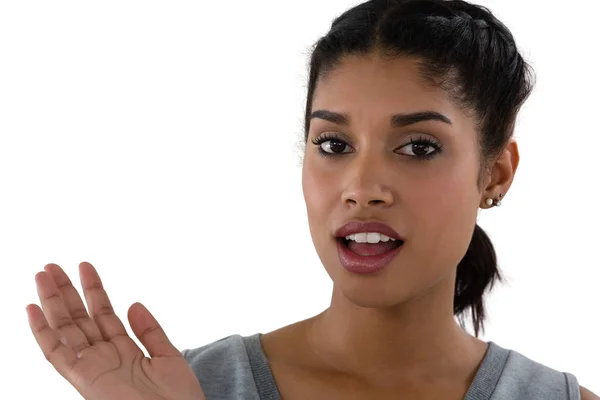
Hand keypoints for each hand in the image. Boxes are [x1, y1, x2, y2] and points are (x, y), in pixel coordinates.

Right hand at [26, 262, 205, 399]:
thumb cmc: (177, 399)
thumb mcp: (168, 357)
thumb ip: (150, 331)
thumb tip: (133, 303)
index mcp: (125, 351)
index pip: (103, 314)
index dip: (93, 290)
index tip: (85, 267)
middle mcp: (104, 358)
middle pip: (79, 318)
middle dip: (66, 292)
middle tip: (52, 265)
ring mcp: (92, 368)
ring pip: (65, 329)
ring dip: (52, 302)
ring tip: (42, 274)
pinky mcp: (84, 380)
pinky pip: (57, 354)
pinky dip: (42, 333)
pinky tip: (32, 310)